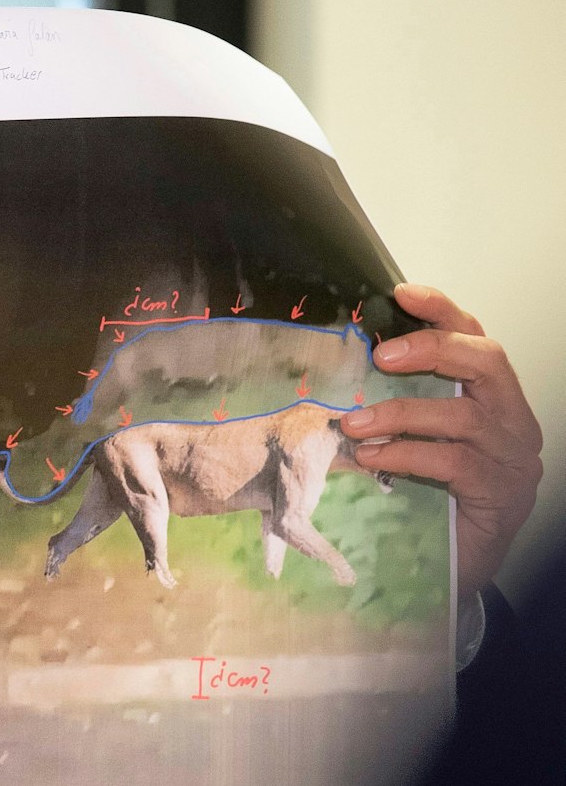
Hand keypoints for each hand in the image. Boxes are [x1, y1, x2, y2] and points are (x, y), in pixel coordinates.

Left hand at [342, 283, 542, 595]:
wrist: (458, 564)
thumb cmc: (433, 490)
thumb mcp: (417, 436)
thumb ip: (400, 399)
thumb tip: (341, 363)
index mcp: (492, 396)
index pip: (476, 338)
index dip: (443, 311)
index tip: (401, 292)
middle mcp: (513, 419)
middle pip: (486, 362)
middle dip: (432, 349)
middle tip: (380, 355)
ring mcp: (514, 458)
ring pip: (463, 416)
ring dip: (400, 413)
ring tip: (353, 424)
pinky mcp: (501, 494)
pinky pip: (454, 462)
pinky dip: (407, 454)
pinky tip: (373, 459)